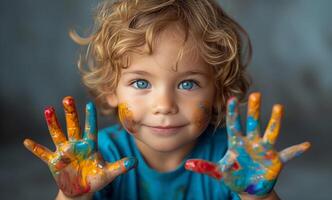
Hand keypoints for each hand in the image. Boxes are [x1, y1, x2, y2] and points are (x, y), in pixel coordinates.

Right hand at [24, 97, 136, 196]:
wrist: (81, 190)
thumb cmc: (96, 179)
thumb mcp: (109, 173)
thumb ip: (120, 166)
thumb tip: (135, 162)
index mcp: (90, 146)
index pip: (90, 128)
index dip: (90, 117)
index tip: (90, 104)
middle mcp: (76, 145)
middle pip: (73, 126)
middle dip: (70, 113)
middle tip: (67, 98)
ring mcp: (64, 152)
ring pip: (58, 134)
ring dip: (52, 124)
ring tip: (48, 110)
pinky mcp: (54, 162)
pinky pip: (43, 153)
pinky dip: (35, 148)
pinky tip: (27, 142)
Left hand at [185, 92, 309, 196]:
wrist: (248, 189)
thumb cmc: (233, 177)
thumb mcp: (219, 172)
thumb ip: (205, 167)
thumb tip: (187, 164)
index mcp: (237, 143)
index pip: (233, 125)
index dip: (232, 113)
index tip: (230, 99)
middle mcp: (251, 142)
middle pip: (253, 123)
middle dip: (254, 110)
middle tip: (255, 94)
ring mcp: (264, 150)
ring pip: (270, 132)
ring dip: (275, 121)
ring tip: (279, 107)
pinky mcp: (275, 160)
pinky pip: (288, 154)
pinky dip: (296, 150)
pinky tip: (306, 145)